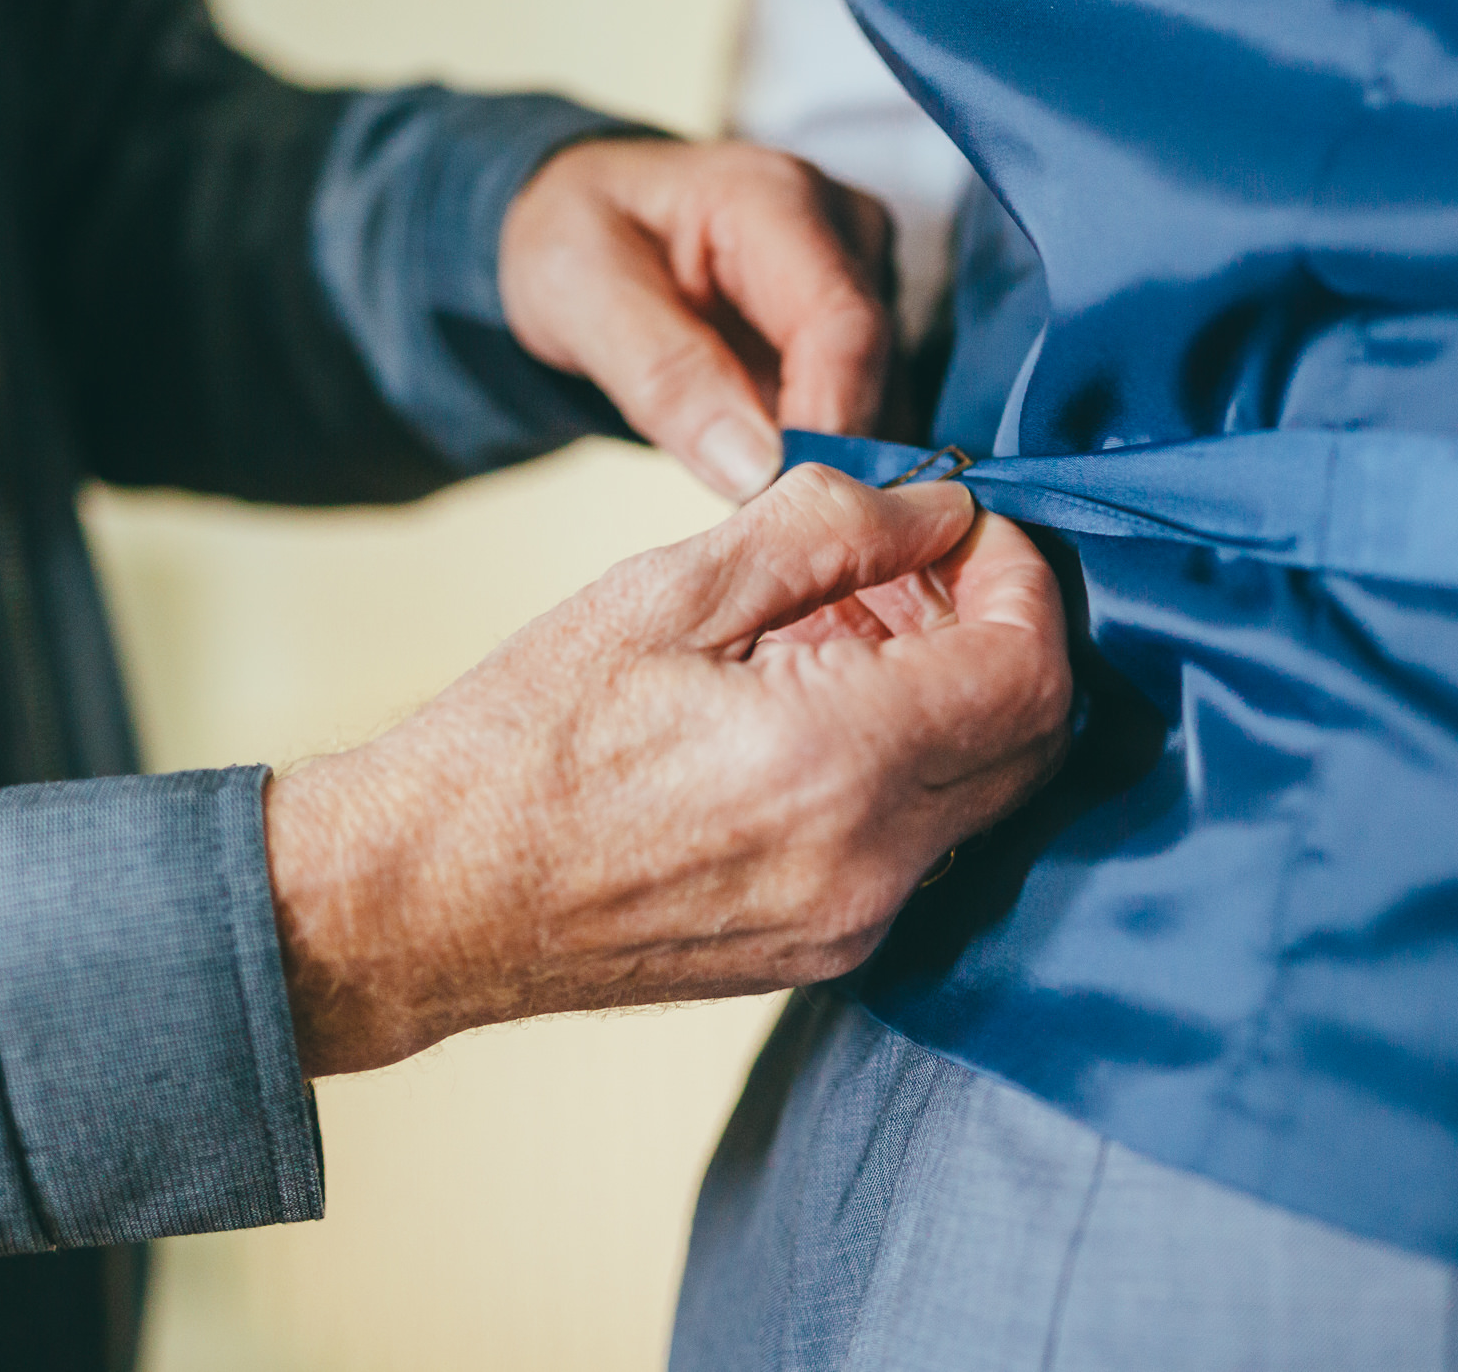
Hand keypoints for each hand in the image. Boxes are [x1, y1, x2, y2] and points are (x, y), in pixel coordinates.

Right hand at [264, 466, 1069, 1077]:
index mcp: (835, 763)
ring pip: (980, 793)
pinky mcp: (823, 953)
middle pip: (1030, 741)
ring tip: (842, 628)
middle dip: (999, 633)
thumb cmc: (523, 741)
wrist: (427, 900)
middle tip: (910, 568)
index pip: (1030, 672)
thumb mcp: (669, 589)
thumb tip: (940, 504)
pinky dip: (906, 762)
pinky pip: (921, 845)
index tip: (969, 529)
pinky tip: (815, 707)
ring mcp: (852, 926)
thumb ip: (829, 530)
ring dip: (951, 697)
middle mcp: (869, 866)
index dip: (1023, 581)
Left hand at [500, 138, 894, 500]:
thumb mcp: (578, 291)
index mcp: (776, 199)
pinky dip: (826, 456)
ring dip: (828, 463)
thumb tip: (756, 469)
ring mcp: (864, 276)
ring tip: (747, 499)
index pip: (844, 329)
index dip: (826, 429)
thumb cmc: (576, 241)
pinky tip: (768, 477)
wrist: (587, 229)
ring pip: (884, 400)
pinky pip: (869, 409)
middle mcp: (844, 229)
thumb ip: (664, 374)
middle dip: (825, 459)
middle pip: (876, 371)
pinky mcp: (861, 326)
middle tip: (752, 527)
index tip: (774, 506)